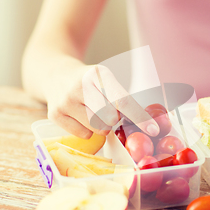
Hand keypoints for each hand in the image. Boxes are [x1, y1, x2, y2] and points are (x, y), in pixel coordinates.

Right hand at [45, 64, 159, 138]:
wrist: (54, 74)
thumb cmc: (89, 81)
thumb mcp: (105, 79)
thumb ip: (122, 98)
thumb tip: (148, 124)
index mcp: (98, 74)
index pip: (123, 100)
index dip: (140, 117)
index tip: (154, 130)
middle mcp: (80, 86)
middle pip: (111, 118)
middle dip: (115, 120)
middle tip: (109, 112)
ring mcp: (65, 101)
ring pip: (98, 129)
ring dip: (102, 126)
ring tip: (93, 112)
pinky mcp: (55, 115)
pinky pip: (84, 135)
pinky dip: (88, 131)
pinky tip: (80, 117)